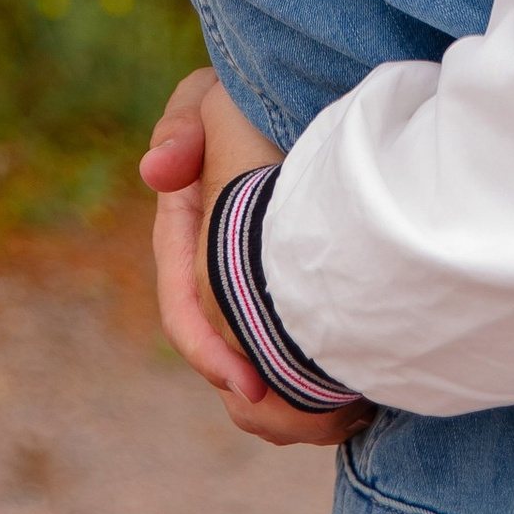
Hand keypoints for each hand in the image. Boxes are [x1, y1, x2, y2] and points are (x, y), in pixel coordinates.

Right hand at [140, 64, 369, 447]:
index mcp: (187, 236)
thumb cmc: (250, 93)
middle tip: (297, 421)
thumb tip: (157, 173)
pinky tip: (357, 397)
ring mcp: (250, 282)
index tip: (245, 384)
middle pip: (224, 348)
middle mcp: (213, 266)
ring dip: (287, 403)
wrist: (305, 92)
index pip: (186, 306)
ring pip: (257, 361)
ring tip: (334, 421)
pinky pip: (294, 351)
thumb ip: (182, 124)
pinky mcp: (290, 292)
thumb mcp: (212, 98)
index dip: (208, 350)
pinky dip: (316, 383)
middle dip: (254, 392)